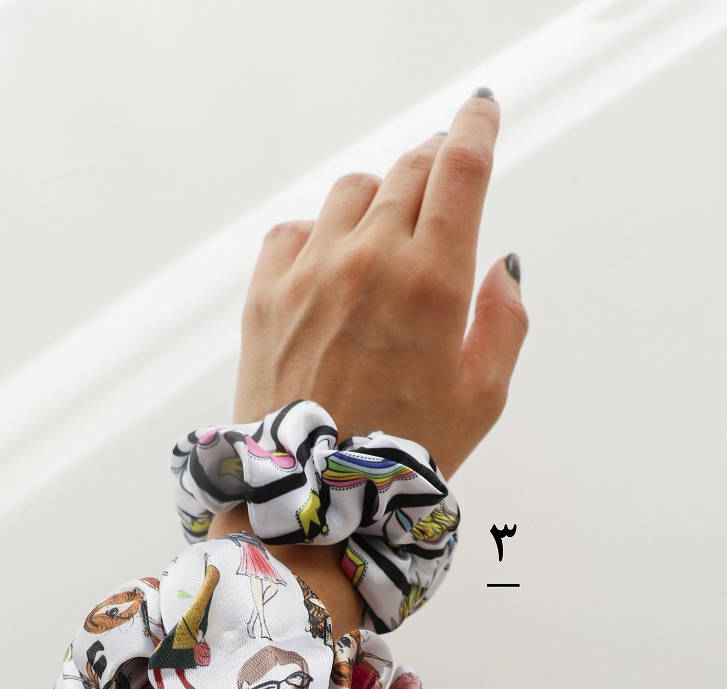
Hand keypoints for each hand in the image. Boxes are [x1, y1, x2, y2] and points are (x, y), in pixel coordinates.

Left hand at [234, 91, 527, 477]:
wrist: (310, 493)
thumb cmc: (400, 453)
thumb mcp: (483, 397)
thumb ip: (504, 322)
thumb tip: (503, 269)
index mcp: (431, 281)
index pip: (459, 169)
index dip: (475, 127)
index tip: (480, 111)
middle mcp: (368, 260)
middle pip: (408, 171)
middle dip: (434, 164)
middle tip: (443, 181)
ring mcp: (310, 272)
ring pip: (352, 192)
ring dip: (379, 198)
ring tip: (388, 233)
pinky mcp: (266, 293)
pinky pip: (295, 229)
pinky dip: (320, 232)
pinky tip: (332, 263)